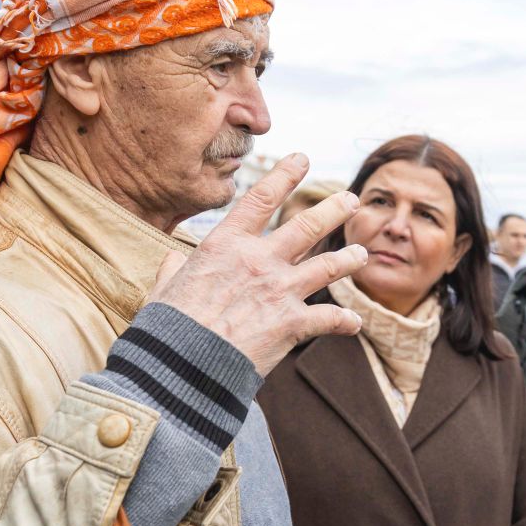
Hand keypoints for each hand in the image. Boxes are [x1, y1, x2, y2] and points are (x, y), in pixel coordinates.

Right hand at [155, 154, 368, 376]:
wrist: (183, 365)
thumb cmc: (168, 328)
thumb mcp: (164, 290)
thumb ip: (173, 270)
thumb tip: (173, 261)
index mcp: (226, 244)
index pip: (260, 198)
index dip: (285, 175)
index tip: (303, 160)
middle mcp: (259, 260)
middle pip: (307, 226)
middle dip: (333, 209)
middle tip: (351, 199)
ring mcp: (280, 290)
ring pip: (328, 266)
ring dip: (348, 259)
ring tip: (362, 253)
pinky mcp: (292, 323)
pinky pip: (329, 318)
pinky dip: (344, 321)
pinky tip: (354, 323)